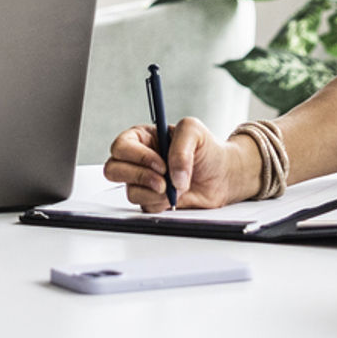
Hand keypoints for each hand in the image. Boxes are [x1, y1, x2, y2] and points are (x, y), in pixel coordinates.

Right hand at [103, 115, 260, 210]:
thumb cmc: (207, 150)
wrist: (222, 176)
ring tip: (174, 188)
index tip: (161, 164)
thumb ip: (180, 148)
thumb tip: (172, 176)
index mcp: (142, 138)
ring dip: (154, 192)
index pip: (121, 147)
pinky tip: (175, 196)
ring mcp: (143, 182)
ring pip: (130, 191)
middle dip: (139, 176)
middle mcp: (138, 160)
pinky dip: (161, 203)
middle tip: (163, 180)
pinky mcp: (151, 200)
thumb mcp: (194, 131)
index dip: (138, 157)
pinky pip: (144, 206)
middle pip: (114, 169)